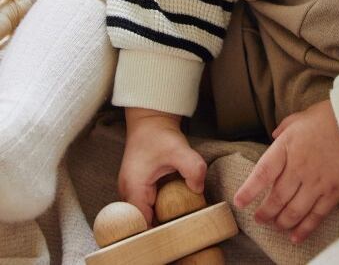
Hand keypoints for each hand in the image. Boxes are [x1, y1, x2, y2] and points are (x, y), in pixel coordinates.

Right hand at [118, 108, 207, 225]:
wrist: (151, 121)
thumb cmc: (160, 134)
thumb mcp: (179, 149)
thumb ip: (193, 168)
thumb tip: (198, 189)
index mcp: (134, 188)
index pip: (140, 223)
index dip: (157, 230)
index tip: (175, 230)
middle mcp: (128, 193)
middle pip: (141, 221)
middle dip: (160, 225)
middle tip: (181, 223)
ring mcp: (132, 190)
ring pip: (144, 213)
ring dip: (160, 216)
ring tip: (180, 214)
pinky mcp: (139, 187)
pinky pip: (147, 204)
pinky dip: (159, 206)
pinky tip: (174, 203)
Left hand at [233, 99, 338, 243]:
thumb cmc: (333, 115)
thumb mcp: (303, 115)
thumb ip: (286, 127)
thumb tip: (274, 135)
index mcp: (287, 147)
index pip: (262, 173)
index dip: (249, 190)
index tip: (239, 202)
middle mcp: (298, 168)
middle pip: (275, 198)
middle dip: (264, 212)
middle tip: (259, 219)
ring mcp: (316, 183)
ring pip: (292, 212)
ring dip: (281, 222)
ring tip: (276, 225)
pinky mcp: (333, 193)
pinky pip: (315, 217)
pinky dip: (304, 229)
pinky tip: (295, 236)